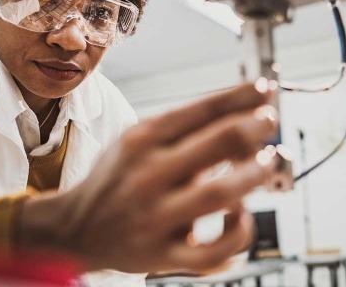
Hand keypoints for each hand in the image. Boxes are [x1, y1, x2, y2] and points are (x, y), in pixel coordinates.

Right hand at [19, 82, 280, 272]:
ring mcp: (154, 217)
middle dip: (255, 126)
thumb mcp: (135, 141)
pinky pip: (211, 252)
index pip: (202, 108)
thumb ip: (181, 130)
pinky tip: (241, 217)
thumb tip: (240, 115)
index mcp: (141, 140)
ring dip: (253, 175)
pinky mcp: (161, 256)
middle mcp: (147, 175)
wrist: (74, 229)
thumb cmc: (115, 179)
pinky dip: (237, 235)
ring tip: (268, 161)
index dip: (241, 96)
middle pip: (218, 143)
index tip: (265, 89)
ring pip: (220, 195)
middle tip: (271, 120)